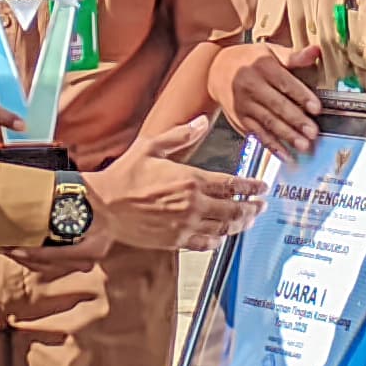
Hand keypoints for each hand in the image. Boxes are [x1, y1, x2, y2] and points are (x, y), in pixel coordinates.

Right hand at [80, 113, 267, 252]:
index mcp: (190, 179)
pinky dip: (218, 240)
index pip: (231, 184)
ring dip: (240, 224)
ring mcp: (185, 225)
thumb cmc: (124, 176)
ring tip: (248, 220)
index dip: (251, 186)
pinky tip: (221, 237)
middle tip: (261, 206)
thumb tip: (201, 121)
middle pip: (234, 209)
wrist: (103, 206)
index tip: (262, 187)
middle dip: (251, 208)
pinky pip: (205, 243)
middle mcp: (193, 204)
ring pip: (223, 227)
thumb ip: (180, 135)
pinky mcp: (175, 241)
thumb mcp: (151, 146)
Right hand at [211, 41, 327, 156]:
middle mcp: (251, 85)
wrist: (215, 69)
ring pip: (268, 122)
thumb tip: (316, 51)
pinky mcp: (240, 119)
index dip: (302, 96)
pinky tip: (286, 155)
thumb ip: (294, 56)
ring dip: (287, 136)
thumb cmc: (249, 60)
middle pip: (276, 105)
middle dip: (296, 120)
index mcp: (262, 66)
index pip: (285, 83)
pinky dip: (272, 146)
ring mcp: (243, 104)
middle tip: (313, 133)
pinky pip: (258, 134)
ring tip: (304, 146)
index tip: (317, 108)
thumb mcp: (270, 52)